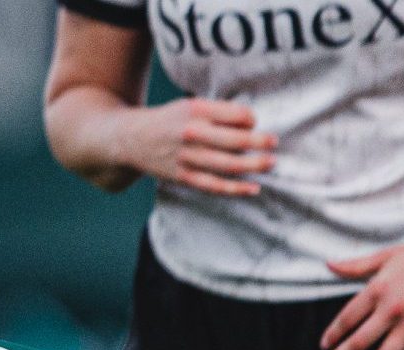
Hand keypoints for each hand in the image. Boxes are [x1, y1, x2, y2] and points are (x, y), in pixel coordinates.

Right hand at [117, 98, 275, 196]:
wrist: (129, 138)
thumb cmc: (168, 121)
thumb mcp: (188, 106)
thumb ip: (217, 113)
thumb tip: (251, 126)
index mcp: (195, 110)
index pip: (235, 114)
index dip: (251, 119)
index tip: (253, 124)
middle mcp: (191, 133)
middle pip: (236, 140)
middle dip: (260, 143)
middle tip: (274, 143)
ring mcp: (187, 157)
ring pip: (228, 164)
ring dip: (254, 165)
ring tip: (271, 162)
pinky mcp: (183, 176)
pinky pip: (214, 185)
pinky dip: (235, 188)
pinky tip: (253, 188)